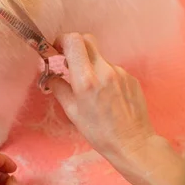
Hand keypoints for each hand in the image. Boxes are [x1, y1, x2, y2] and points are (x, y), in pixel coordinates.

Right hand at [48, 33, 155, 163]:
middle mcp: (104, 71)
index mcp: (86, 80)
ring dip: (90, 65)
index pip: (74, 41)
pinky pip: (112, 69)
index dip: (62, 40)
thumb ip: (59, 88)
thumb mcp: (72, 112)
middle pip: (87, 40)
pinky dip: (104, 75)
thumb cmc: (99, 132)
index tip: (57, 50)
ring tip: (91, 89)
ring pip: (99, 57)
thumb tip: (51, 76)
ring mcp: (120, 72)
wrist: (133, 143)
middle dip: (75, 47)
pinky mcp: (131, 77)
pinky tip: (106, 95)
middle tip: (69, 63)